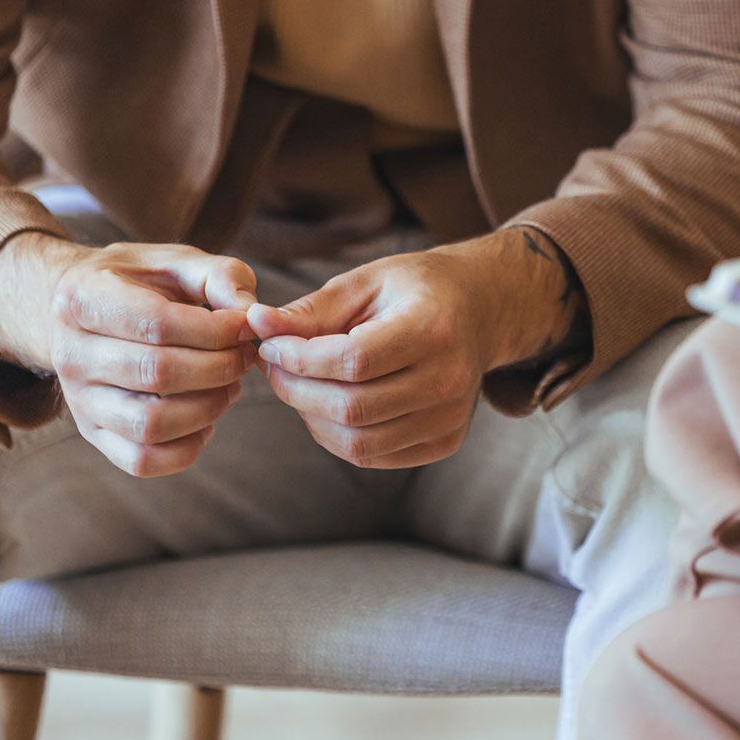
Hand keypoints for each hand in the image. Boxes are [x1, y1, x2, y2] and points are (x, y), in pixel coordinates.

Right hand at [0, 235, 259, 476]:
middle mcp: (70, 355)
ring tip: (230, 385)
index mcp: (82, 300)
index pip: (156, 324)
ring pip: (150, 424)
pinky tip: (206, 417)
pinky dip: (188, 447)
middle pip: (157, 374)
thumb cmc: (139, 282)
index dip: (215, 330)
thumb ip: (221, 276)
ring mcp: (77, 400)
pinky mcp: (92, 433)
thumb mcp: (177, 261)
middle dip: (220, 367)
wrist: (83, 309)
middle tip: (245, 355)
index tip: (246, 326)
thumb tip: (252, 315)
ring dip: (209, 407)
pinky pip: (142, 460)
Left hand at [249, 228, 586, 469]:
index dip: (300, 359)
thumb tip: (257, 326)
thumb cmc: (417, 290)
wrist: (482, 311)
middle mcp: (449, 379)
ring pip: (359, 443)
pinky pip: (374, 456)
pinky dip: (337, 436)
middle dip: (296, 391)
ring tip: (299, 387)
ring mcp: (450, 417)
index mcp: (433, 329)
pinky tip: (329, 405)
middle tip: (275, 369)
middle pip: (352, 408)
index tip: (270, 347)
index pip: (353, 361)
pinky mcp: (446, 441)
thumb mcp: (366, 283)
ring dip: (311, 419)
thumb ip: (312, 310)